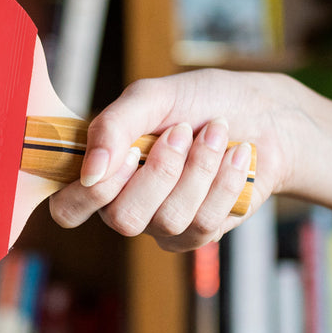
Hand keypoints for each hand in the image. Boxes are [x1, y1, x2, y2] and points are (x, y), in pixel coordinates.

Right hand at [49, 69, 296, 251]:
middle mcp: (125, 204)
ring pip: (169, 219)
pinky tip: (235, 155)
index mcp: (101, 172)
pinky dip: (224, 180)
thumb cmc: (201, 102)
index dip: (93, 191)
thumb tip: (91, 170)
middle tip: (181, 132)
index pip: (68, 209)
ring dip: (200, 168)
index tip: (131, 149)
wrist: (264, 114)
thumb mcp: (151, 97)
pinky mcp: (200, 234)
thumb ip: (113, 125)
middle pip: (122, 220)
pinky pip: (205, 223)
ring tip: (215, 133)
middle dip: (160, 172)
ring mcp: (162, 225)